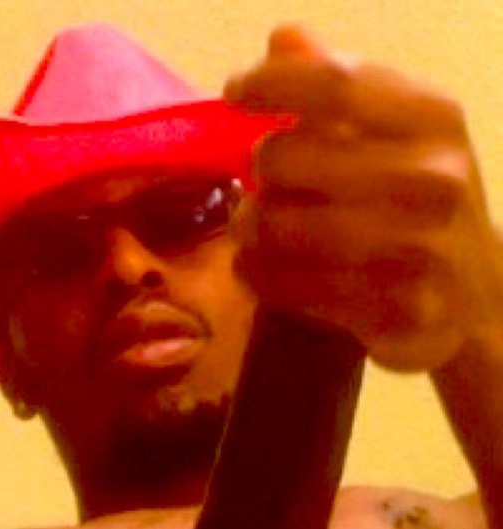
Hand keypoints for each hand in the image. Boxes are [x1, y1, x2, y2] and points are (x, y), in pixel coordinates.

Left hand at [226, 25, 502, 371]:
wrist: (474, 295)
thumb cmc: (419, 202)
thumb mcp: (401, 134)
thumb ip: (342, 87)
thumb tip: (283, 38)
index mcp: (434, 118)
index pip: (334, 83)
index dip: (270, 83)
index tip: (235, 93)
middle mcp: (433, 179)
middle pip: (285, 157)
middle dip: (258, 171)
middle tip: (262, 185)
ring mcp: (418, 251)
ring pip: (276, 227)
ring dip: (248, 229)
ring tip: (255, 230)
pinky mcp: (393, 311)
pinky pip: (283, 285)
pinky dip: (255, 274)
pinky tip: (261, 267)